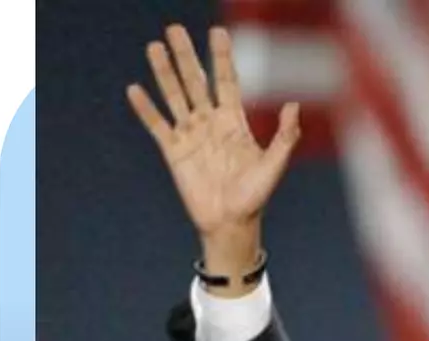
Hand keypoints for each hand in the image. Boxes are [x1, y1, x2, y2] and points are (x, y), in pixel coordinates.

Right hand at [126, 26, 301, 271]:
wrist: (231, 224)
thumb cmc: (255, 197)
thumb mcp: (273, 166)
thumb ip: (285, 137)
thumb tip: (294, 105)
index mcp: (234, 123)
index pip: (226, 81)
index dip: (222, 57)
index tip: (218, 31)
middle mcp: (210, 123)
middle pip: (195, 81)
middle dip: (186, 55)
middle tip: (174, 28)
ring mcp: (190, 135)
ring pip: (175, 96)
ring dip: (164, 73)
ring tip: (155, 47)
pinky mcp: (173, 152)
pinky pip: (158, 125)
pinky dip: (146, 109)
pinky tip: (135, 90)